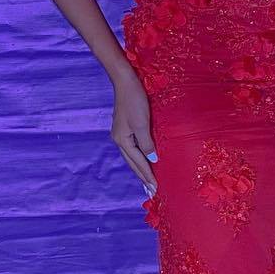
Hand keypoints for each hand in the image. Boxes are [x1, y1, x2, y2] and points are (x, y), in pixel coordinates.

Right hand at [111, 65, 157, 195]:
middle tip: (151, 192)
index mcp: (122, 140)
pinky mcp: (125, 128)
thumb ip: (147, 142)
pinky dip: (138, 159)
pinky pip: (133, 149)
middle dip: (142, 178)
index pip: (138, 163)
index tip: (155, 189)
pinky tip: (143, 161)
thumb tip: (152, 158)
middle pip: (132, 163)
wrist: (125, 82)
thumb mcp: (142, 122)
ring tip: (147, 182)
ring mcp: (121, 134)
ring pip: (132, 157)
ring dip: (140, 170)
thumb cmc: (135, 100)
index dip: (147, 176)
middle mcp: (119, 140)